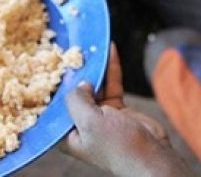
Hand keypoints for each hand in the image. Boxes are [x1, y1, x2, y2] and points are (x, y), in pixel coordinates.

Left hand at [63, 45, 190, 175]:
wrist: (151, 156)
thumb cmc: (118, 146)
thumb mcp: (88, 122)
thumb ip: (76, 100)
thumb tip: (79, 84)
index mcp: (67, 134)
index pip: (54, 107)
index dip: (52, 86)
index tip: (49, 64)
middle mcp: (80, 124)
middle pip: (74, 92)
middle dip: (75, 72)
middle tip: (72, 48)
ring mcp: (99, 115)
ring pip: (94, 85)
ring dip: (94, 67)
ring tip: (93, 45)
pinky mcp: (116, 108)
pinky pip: (111, 84)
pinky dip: (111, 69)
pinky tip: (111, 51)